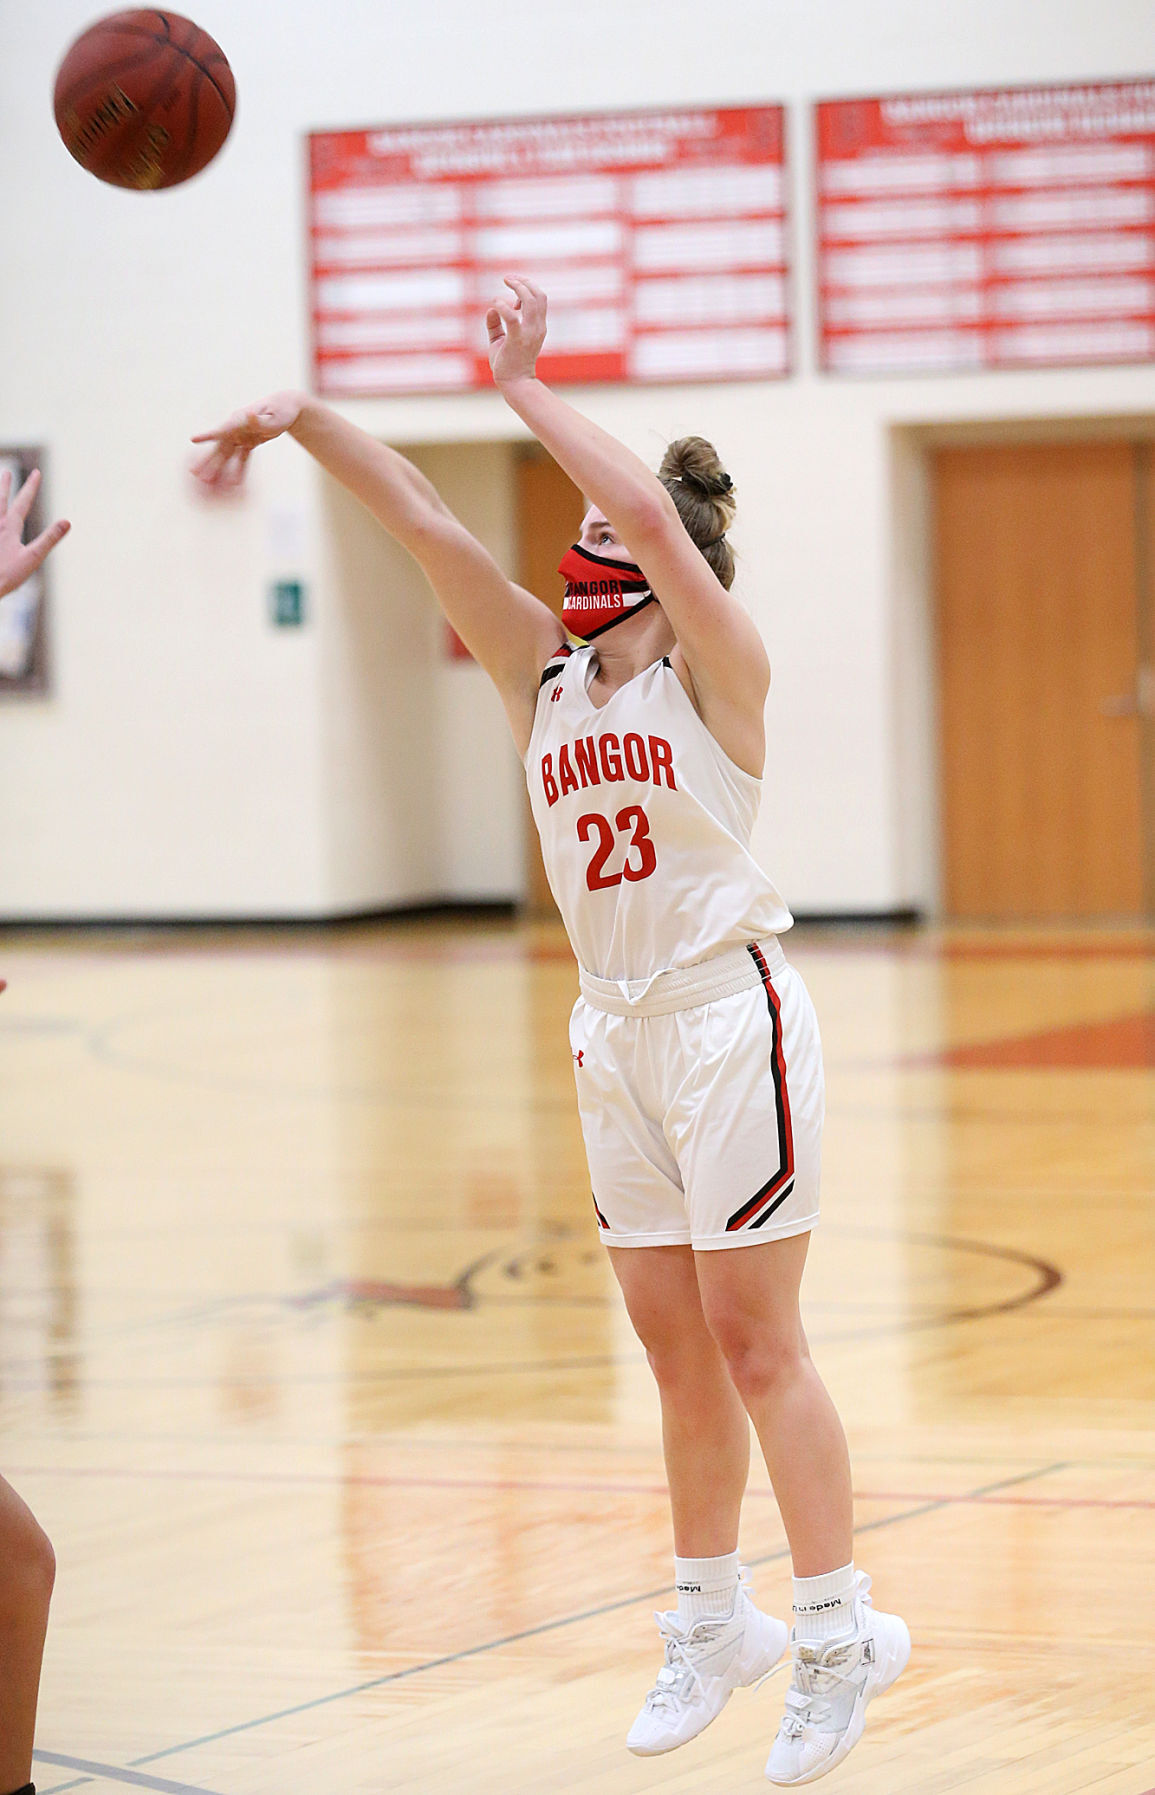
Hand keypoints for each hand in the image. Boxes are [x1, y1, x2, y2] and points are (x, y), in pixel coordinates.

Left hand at [0, 468, 69, 599]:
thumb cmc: (5, 574)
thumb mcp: (33, 558)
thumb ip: (49, 538)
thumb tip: (67, 522)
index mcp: (9, 527)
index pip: (23, 502)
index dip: (31, 486)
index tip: (37, 472)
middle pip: (0, 500)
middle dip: (5, 486)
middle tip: (7, 472)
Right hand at [190, 391, 304, 493]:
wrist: (286, 407)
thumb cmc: (281, 410)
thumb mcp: (273, 417)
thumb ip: (259, 420)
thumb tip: (248, 414)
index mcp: (239, 420)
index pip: (221, 430)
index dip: (207, 436)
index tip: (193, 440)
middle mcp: (236, 429)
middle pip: (219, 447)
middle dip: (207, 461)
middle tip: (194, 472)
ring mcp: (241, 436)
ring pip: (227, 455)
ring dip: (218, 468)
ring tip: (207, 482)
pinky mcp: (249, 443)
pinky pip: (241, 459)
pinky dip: (237, 470)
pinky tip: (233, 484)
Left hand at [486, 276, 546, 384]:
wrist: (514, 383)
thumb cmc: (508, 363)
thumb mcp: (500, 340)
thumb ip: (496, 324)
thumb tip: (491, 309)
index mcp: (538, 326)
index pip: (540, 299)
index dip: (528, 287)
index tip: (512, 285)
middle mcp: (537, 327)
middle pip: (538, 295)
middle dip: (524, 282)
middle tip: (507, 278)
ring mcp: (529, 333)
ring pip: (530, 301)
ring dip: (518, 287)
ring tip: (505, 282)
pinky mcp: (517, 339)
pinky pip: (511, 316)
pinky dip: (503, 306)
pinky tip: (495, 304)